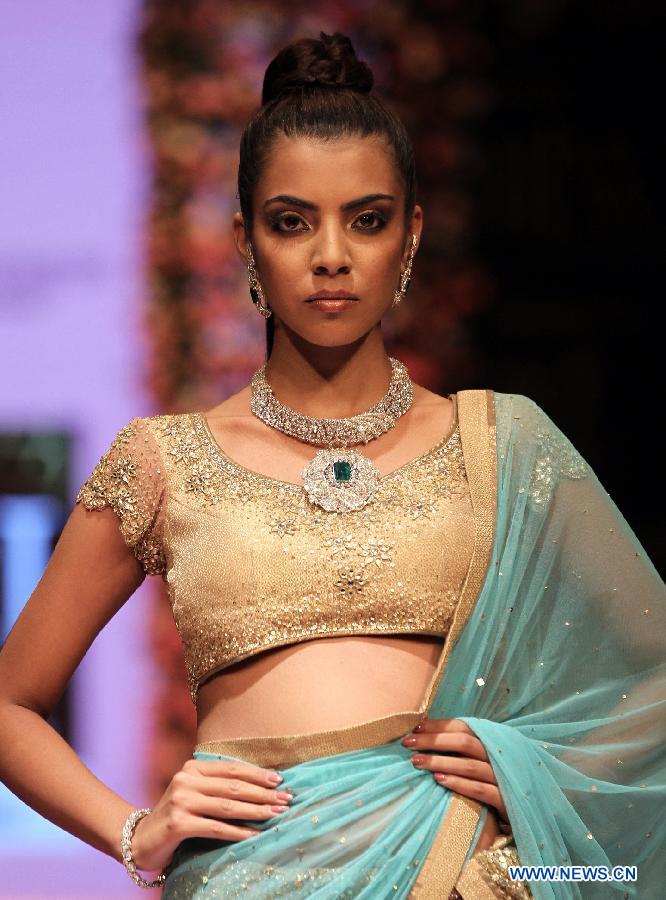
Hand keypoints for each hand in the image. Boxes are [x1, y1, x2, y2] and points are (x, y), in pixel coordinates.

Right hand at [130, 758, 293, 873]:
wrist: (141, 840)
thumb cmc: (176, 816)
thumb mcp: (195, 794)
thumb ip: (218, 787)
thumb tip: (260, 787)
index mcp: (192, 768)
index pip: (232, 768)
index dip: (257, 774)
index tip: (280, 780)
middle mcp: (186, 779)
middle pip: (233, 786)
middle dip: (263, 793)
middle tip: (286, 798)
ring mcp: (181, 800)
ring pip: (228, 806)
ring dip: (256, 811)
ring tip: (276, 814)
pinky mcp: (179, 823)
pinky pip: (216, 827)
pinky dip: (238, 832)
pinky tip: (254, 835)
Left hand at [401, 718, 507, 821]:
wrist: (532, 809)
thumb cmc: (499, 780)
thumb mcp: (484, 759)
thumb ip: (464, 748)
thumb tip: (426, 733)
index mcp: (492, 742)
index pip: (463, 726)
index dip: (439, 725)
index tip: (414, 727)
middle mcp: (498, 756)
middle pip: (464, 742)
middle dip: (433, 740)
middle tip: (407, 743)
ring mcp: (504, 778)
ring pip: (470, 765)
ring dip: (441, 761)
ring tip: (417, 761)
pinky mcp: (506, 801)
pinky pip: (481, 790)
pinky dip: (460, 784)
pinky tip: (440, 780)